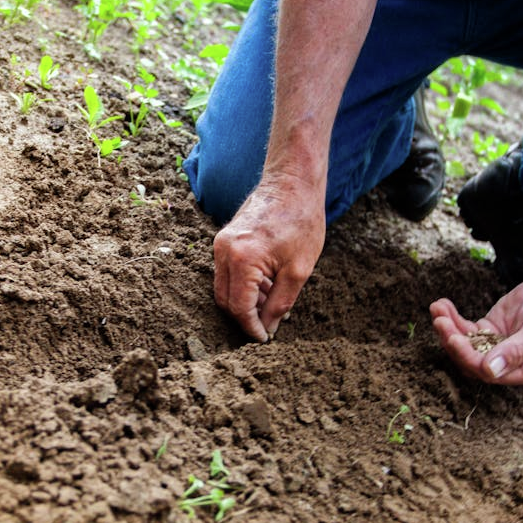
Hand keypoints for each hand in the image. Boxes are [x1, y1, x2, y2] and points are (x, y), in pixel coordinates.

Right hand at [213, 180, 326, 341]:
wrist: (292, 183)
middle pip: (225, 300)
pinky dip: (243, 285)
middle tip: (268, 325)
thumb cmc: (301, 221)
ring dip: (245, 301)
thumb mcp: (299, 270)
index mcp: (242, 259)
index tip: (264, 339)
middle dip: (245, 317)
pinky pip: (227, 273)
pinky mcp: (224, 239)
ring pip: (224, 288)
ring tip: (272, 302)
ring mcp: (220, 244)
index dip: (251, 328)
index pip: (239, 307)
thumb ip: (280, 303)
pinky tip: (266, 285)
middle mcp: (224, 251)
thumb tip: (268, 328)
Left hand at [430, 273, 522, 384]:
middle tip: (440, 321)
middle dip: (453, 342)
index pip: (489, 373)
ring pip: (464, 345)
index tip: (454, 339)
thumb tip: (490, 371)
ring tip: (437, 309)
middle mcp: (508, 365)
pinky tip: (441, 305)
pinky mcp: (487, 331)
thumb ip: (516, 351)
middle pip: (471, 361)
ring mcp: (495, 347)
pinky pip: (465, 329)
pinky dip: (452, 318)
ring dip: (448, 329)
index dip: (469, 358)